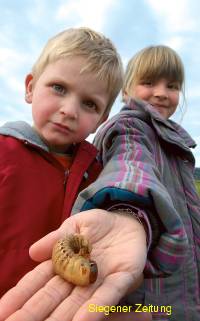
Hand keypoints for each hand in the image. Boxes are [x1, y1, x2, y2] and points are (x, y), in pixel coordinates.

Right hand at [0, 209, 150, 320]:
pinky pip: (109, 295)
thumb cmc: (97, 226)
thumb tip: (32, 252)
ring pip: (78, 303)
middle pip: (54, 298)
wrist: (127, 221)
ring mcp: (99, 280)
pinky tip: (83, 320)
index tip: (3, 311)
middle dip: (35, 312)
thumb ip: (57, 238)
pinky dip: (96, 307)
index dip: (21, 295)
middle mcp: (78, 278)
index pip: (38, 282)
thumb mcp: (75, 226)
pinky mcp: (122, 279)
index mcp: (64, 264)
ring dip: (63, 317)